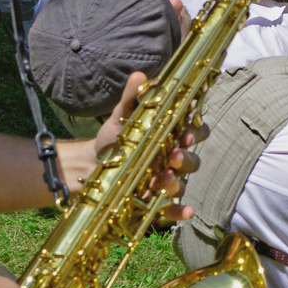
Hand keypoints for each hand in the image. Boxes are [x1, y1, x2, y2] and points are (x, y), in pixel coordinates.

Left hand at [92, 71, 204, 223]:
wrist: (91, 165)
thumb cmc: (114, 139)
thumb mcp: (121, 117)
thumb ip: (132, 98)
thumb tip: (139, 75)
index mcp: (170, 137)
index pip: (194, 132)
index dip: (196, 132)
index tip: (187, 131)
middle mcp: (172, 160)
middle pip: (192, 160)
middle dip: (187, 158)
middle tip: (175, 155)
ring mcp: (165, 182)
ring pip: (182, 184)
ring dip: (178, 181)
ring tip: (164, 177)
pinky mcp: (155, 201)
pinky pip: (172, 208)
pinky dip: (181, 211)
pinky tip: (186, 212)